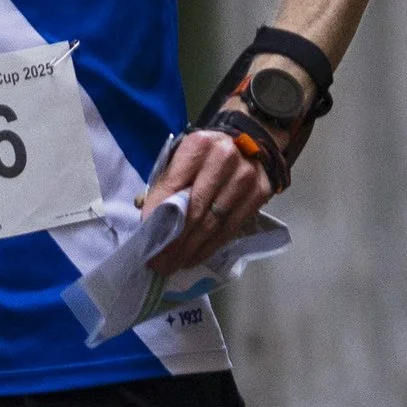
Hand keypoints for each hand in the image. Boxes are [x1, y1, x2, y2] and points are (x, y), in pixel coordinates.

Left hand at [144, 124, 272, 269]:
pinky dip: (210, 247)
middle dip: (173, 242)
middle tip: (159, 263)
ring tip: (173, 265)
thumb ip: (165, 184)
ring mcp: (245, 177)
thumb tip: (148, 222)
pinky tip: (195, 257)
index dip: (158, 218)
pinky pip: (230, 228)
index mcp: (198, 145)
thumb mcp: (181, 158)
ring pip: (213, 224)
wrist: (248, 141)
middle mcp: (224, 158)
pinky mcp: (260, 193)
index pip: (173, 187)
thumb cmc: (205, 154)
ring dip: (190, 250)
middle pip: (194, 211)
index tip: (146, 242)